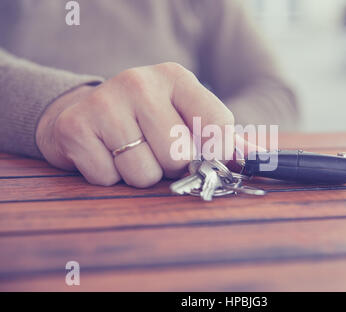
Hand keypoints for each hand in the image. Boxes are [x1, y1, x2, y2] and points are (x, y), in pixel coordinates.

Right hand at [36, 63, 233, 187]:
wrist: (90, 110)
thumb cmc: (147, 118)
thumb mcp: (184, 114)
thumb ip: (218, 136)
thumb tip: (250, 158)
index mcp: (176, 77)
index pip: (218, 126)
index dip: (217, 154)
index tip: (206, 158)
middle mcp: (140, 82)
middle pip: (178, 155)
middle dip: (170, 165)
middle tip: (155, 149)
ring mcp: (105, 102)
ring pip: (143, 173)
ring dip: (140, 174)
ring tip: (129, 151)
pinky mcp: (75, 126)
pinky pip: (108, 179)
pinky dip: (109, 177)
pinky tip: (105, 154)